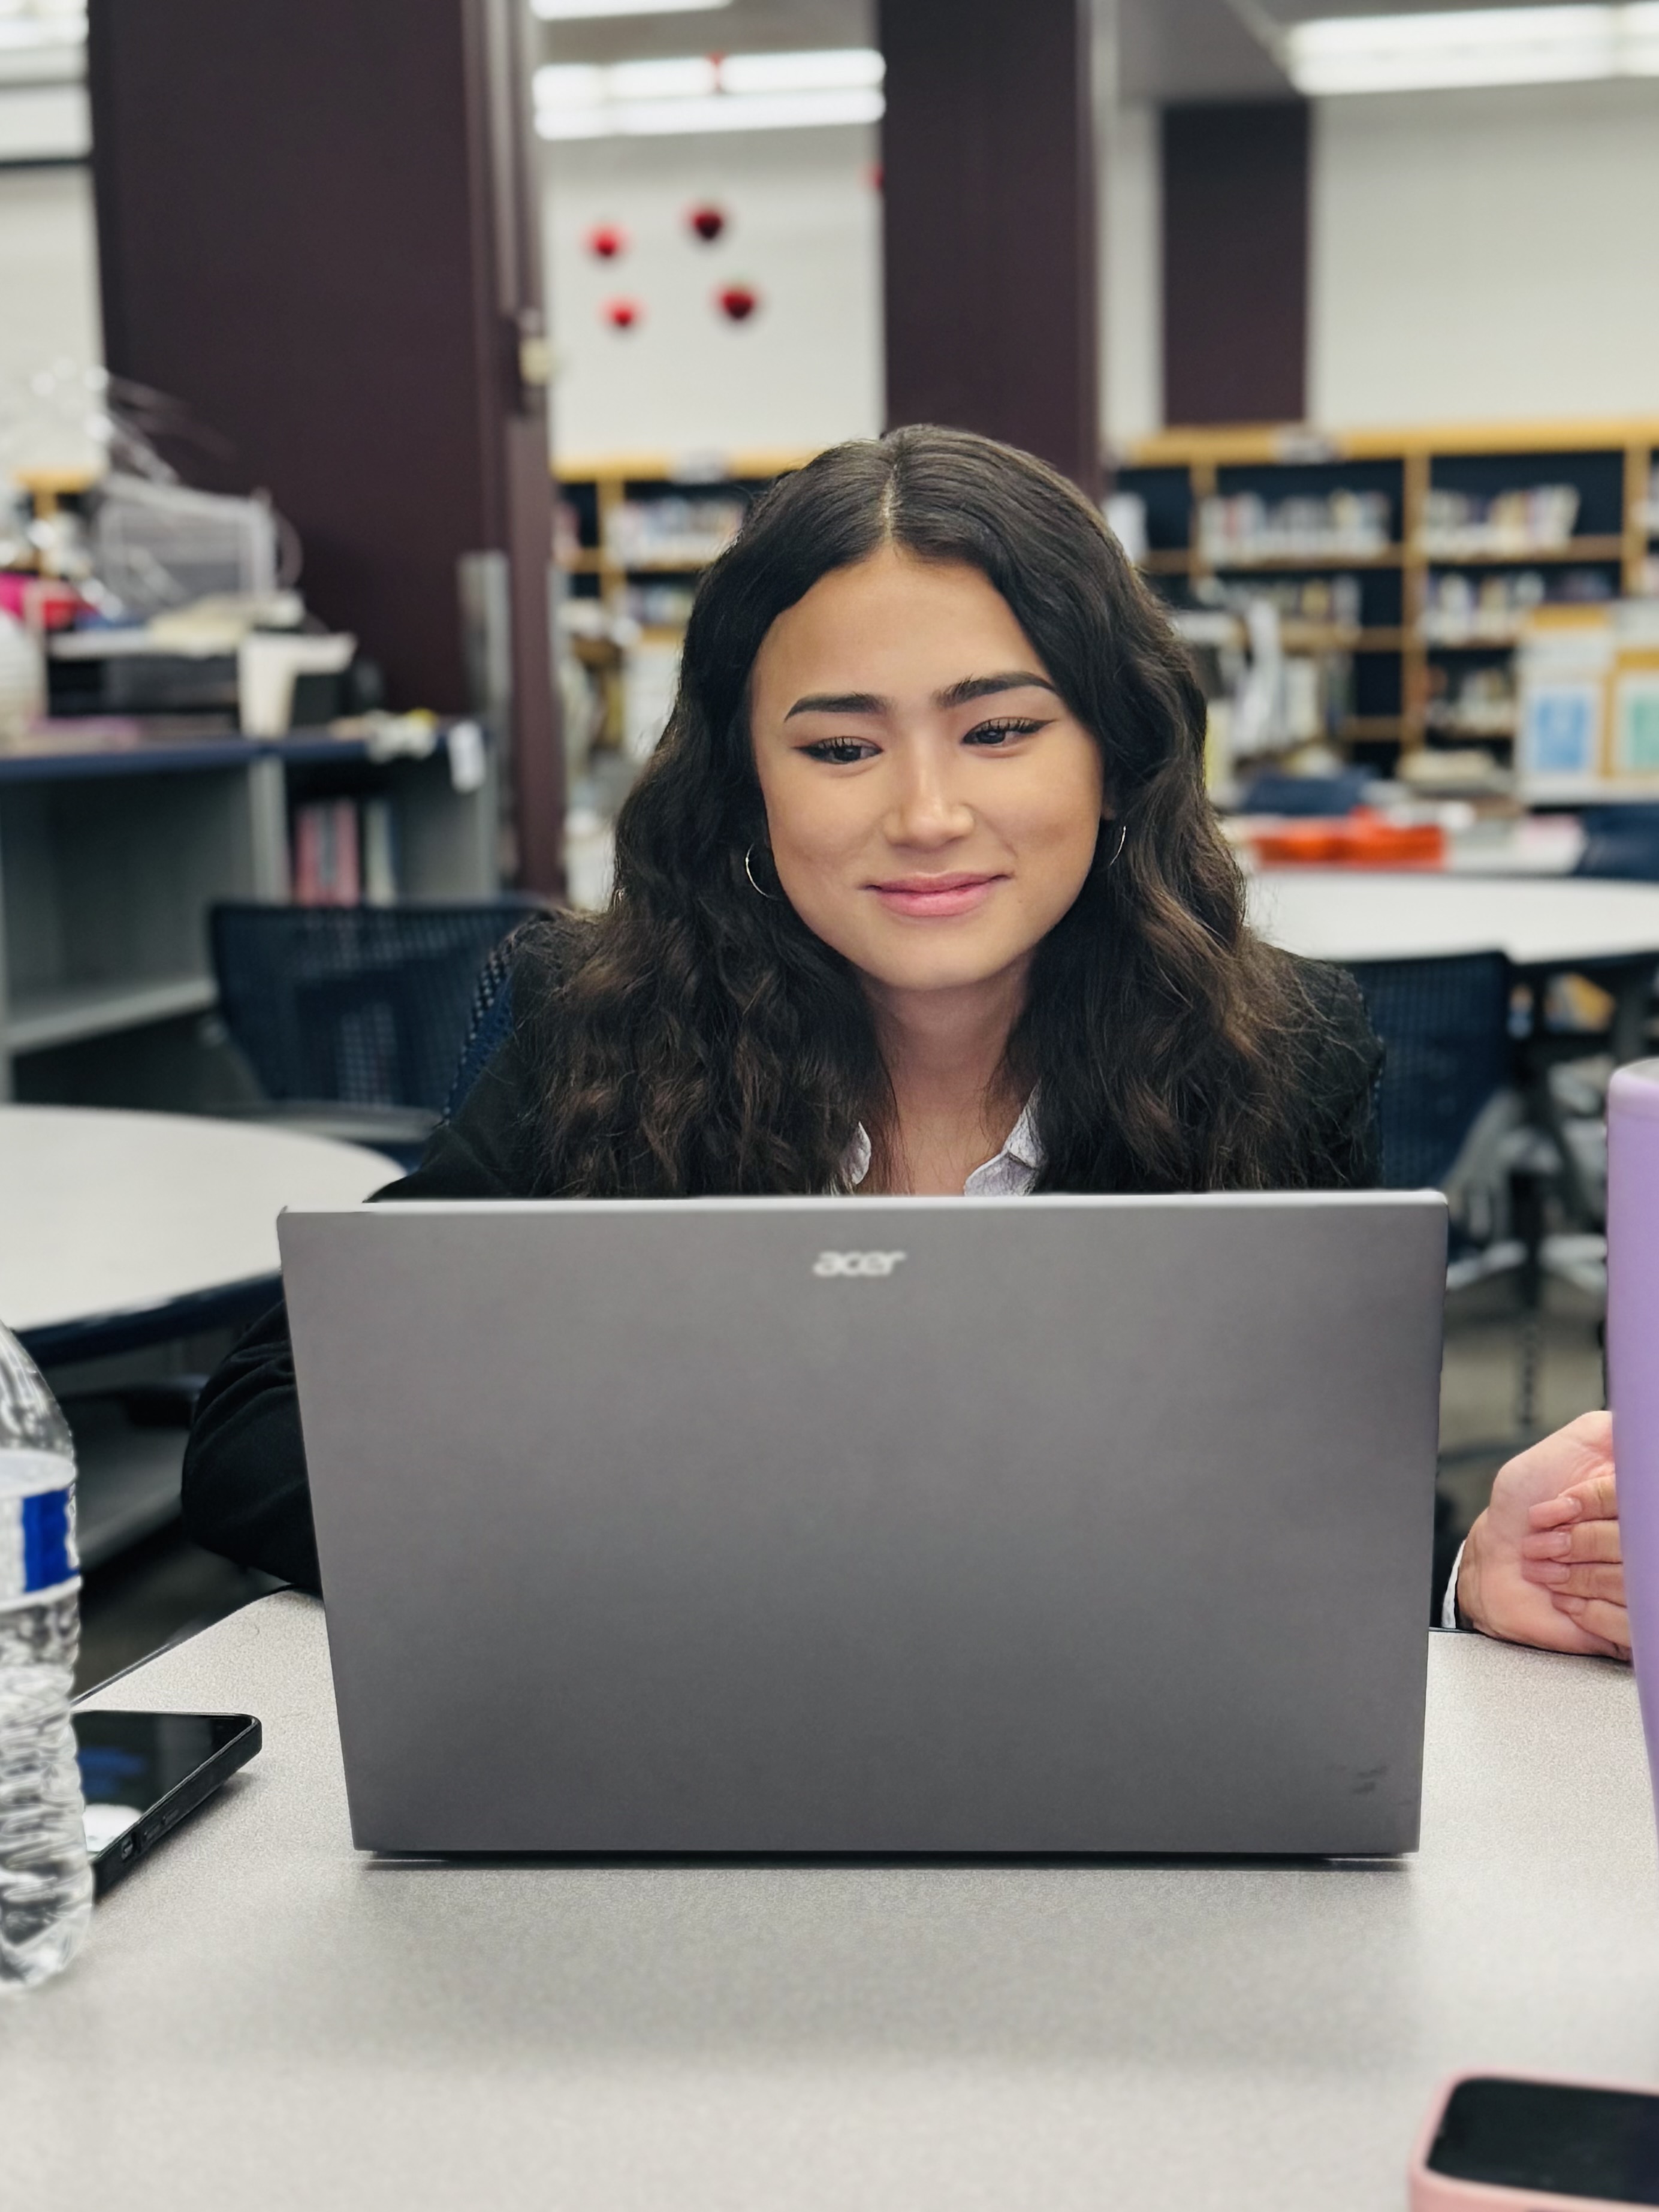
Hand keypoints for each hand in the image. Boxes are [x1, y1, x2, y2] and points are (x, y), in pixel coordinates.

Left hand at [1456, 1412, 1627, 1661]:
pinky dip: (1590, 1612)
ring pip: (1633, 1583)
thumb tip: (1641, 1425)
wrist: (1497, 1563)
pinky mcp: (1633, 1624)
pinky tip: (1568, 1600)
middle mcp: (1644, 1540)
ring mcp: (1642, 1583)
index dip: (1593, 1502)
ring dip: (1576, 1576)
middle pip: (1634, 1543)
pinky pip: (1630, 1623)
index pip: (1633, 1499)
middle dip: (1577, 1542)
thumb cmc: (1524, 1506)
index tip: (1561, 1505)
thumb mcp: (1560, 1450)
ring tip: (1548, 1569)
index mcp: (1638, 1500)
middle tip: (1545, 1542)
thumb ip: (1608, 1432)